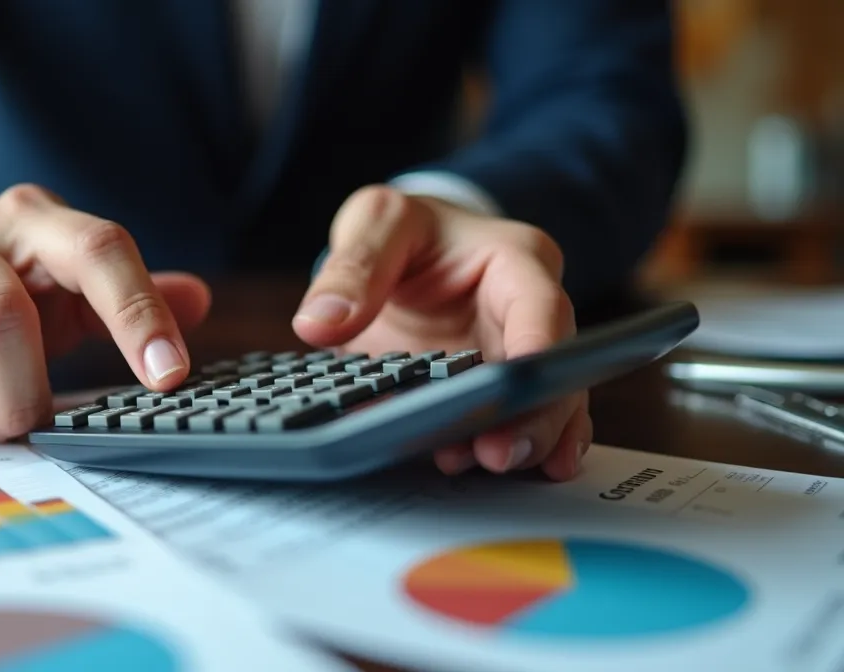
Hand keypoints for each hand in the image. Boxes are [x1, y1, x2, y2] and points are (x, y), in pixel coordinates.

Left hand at [292, 186, 589, 480]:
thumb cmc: (406, 229)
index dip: (536, 348)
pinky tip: (506, 477)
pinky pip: (516, 426)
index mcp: (516, 261)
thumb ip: (352, 268)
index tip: (516, 386)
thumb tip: (318, 323)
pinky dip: (515, 452)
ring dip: (523, 442)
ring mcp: (514, 360)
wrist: (407, 251)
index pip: (539, 305)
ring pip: (543, 408)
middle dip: (533, 414)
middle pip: (550, 369)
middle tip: (497, 453)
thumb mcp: (377, 224)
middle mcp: (529, 315)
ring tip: (488, 466)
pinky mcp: (495, 394)